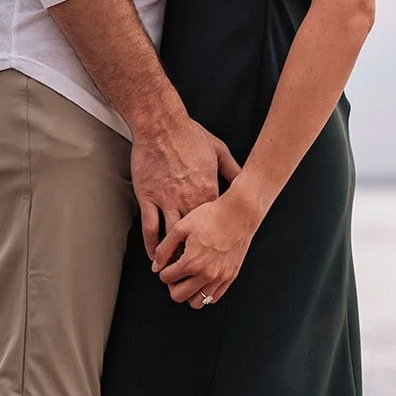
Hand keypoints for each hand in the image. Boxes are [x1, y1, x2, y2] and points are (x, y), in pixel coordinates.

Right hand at [130, 117, 240, 258]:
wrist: (161, 125)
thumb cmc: (190, 134)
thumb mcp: (219, 151)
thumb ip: (233, 170)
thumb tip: (246, 179)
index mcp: (208, 191)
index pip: (215, 224)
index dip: (216, 241)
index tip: (218, 254)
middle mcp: (189, 201)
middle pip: (195, 238)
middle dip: (195, 257)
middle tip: (196, 271)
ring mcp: (167, 200)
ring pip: (171, 238)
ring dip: (173, 257)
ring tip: (174, 271)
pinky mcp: (148, 198)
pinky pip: (150, 228)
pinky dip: (152, 245)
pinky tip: (153, 256)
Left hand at [151, 183, 262, 308]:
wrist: (238, 214)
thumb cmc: (211, 217)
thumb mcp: (181, 227)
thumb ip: (165, 249)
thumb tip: (156, 266)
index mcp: (191, 262)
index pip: (166, 278)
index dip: (163, 270)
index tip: (167, 263)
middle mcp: (206, 275)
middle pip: (178, 296)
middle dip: (172, 285)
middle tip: (175, 273)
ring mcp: (219, 278)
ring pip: (197, 302)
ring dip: (188, 292)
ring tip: (188, 278)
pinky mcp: (230, 277)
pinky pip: (214, 297)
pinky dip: (204, 293)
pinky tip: (201, 279)